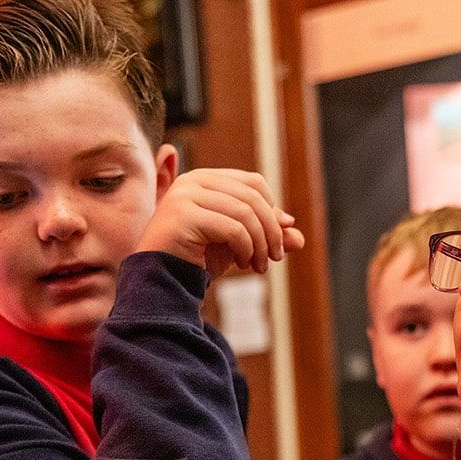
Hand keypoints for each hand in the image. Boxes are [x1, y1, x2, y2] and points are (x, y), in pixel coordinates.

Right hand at [136, 167, 304, 277]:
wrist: (161, 280)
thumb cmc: (197, 259)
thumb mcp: (238, 244)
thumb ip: (266, 235)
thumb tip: (299, 235)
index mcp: (205, 179)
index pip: (253, 183)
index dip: (272, 210)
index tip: (278, 241)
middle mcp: (193, 181)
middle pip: (253, 196)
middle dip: (271, 229)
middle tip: (275, 258)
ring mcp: (185, 196)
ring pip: (245, 212)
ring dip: (260, 243)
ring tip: (259, 266)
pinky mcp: (183, 215)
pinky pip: (233, 228)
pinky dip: (246, 248)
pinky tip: (244, 264)